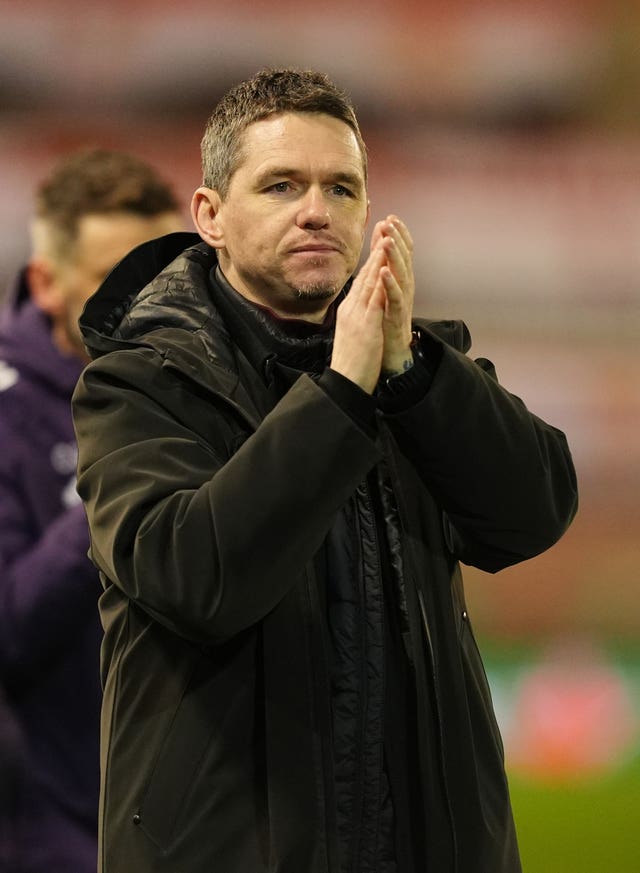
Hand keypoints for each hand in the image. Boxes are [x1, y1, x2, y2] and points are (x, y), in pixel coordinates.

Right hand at [329, 237, 386, 392]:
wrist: (345, 381)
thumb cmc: (350, 363)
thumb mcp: (352, 334)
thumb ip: (356, 318)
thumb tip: (361, 309)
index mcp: (348, 311)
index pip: (361, 281)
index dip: (371, 260)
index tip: (378, 242)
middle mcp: (351, 309)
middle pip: (365, 275)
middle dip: (375, 251)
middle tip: (383, 228)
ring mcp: (358, 315)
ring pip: (370, 282)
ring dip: (378, 259)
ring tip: (386, 238)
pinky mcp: (366, 325)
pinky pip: (374, 299)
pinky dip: (380, 281)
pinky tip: (385, 267)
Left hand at [371, 215, 414, 374]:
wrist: (391, 352)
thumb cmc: (385, 321)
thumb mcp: (383, 292)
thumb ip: (383, 270)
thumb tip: (381, 248)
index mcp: (400, 280)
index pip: (401, 253)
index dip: (397, 235)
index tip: (390, 217)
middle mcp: (405, 288)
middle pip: (404, 258)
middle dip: (397, 238)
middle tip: (390, 221)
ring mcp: (402, 301)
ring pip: (401, 274)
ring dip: (394, 256)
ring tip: (387, 239)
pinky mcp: (397, 315)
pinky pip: (395, 297)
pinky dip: (390, 283)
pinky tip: (383, 271)